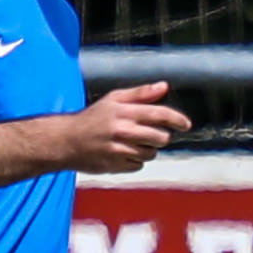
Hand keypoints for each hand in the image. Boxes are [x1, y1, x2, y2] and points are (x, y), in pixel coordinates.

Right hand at [58, 82, 188, 173]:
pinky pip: (139, 166)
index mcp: (124, 112)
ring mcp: (120, 150)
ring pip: (151, 153)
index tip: (186, 124)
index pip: (160, 114)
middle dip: (160, 136)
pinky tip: (122, 153)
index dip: (177, 119)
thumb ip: (140, 94)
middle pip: (161, 137)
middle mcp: (124, 131)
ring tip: (131, 143)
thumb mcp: (114, 100)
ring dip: (147, 149)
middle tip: (149, 134)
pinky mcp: (116, 166)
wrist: (66, 141)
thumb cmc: (92, 118)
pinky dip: (135, 161)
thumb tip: (164, 86)